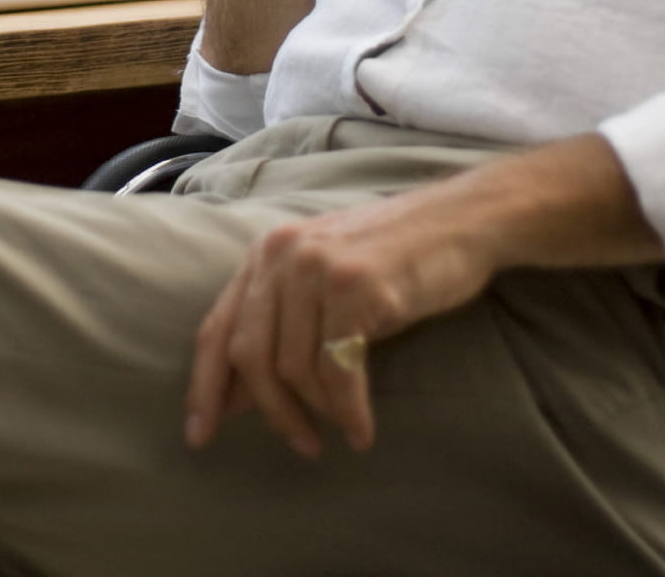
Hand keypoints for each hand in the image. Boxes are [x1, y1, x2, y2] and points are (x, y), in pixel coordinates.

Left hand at [182, 180, 502, 458]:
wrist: (464, 220)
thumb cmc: (396, 259)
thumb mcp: (324, 282)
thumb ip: (280, 325)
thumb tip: (236, 397)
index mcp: (265, 255)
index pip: (216, 329)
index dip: (204, 387)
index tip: (200, 436)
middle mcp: (281, 255)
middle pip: (250, 355)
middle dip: (271, 411)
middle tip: (300, 445)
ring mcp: (318, 267)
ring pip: (295, 367)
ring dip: (319, 412)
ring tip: (344, 429)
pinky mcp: (356, 286)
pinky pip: (339, 370)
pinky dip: (348, 411)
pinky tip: (362, 430)